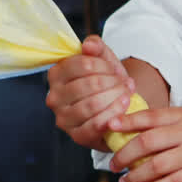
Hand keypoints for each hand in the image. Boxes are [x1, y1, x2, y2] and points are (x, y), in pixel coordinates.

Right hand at [46, 35, 135, 151]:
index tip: (114, 70)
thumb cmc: (108, 83)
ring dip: (117, 97)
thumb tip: (88, 45)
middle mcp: (54, 97)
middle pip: (90, 84)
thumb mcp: (104, 60)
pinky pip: (97, 124)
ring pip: (93, 104)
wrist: (119, 109)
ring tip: (127, 94)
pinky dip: (115, 114)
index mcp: (56, 74)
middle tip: (126, 84)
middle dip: (114, 83)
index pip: (83, 64)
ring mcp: (64, 118)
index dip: (104, 66)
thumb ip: (97, 47)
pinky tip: (125, 106)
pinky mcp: (77, 136)